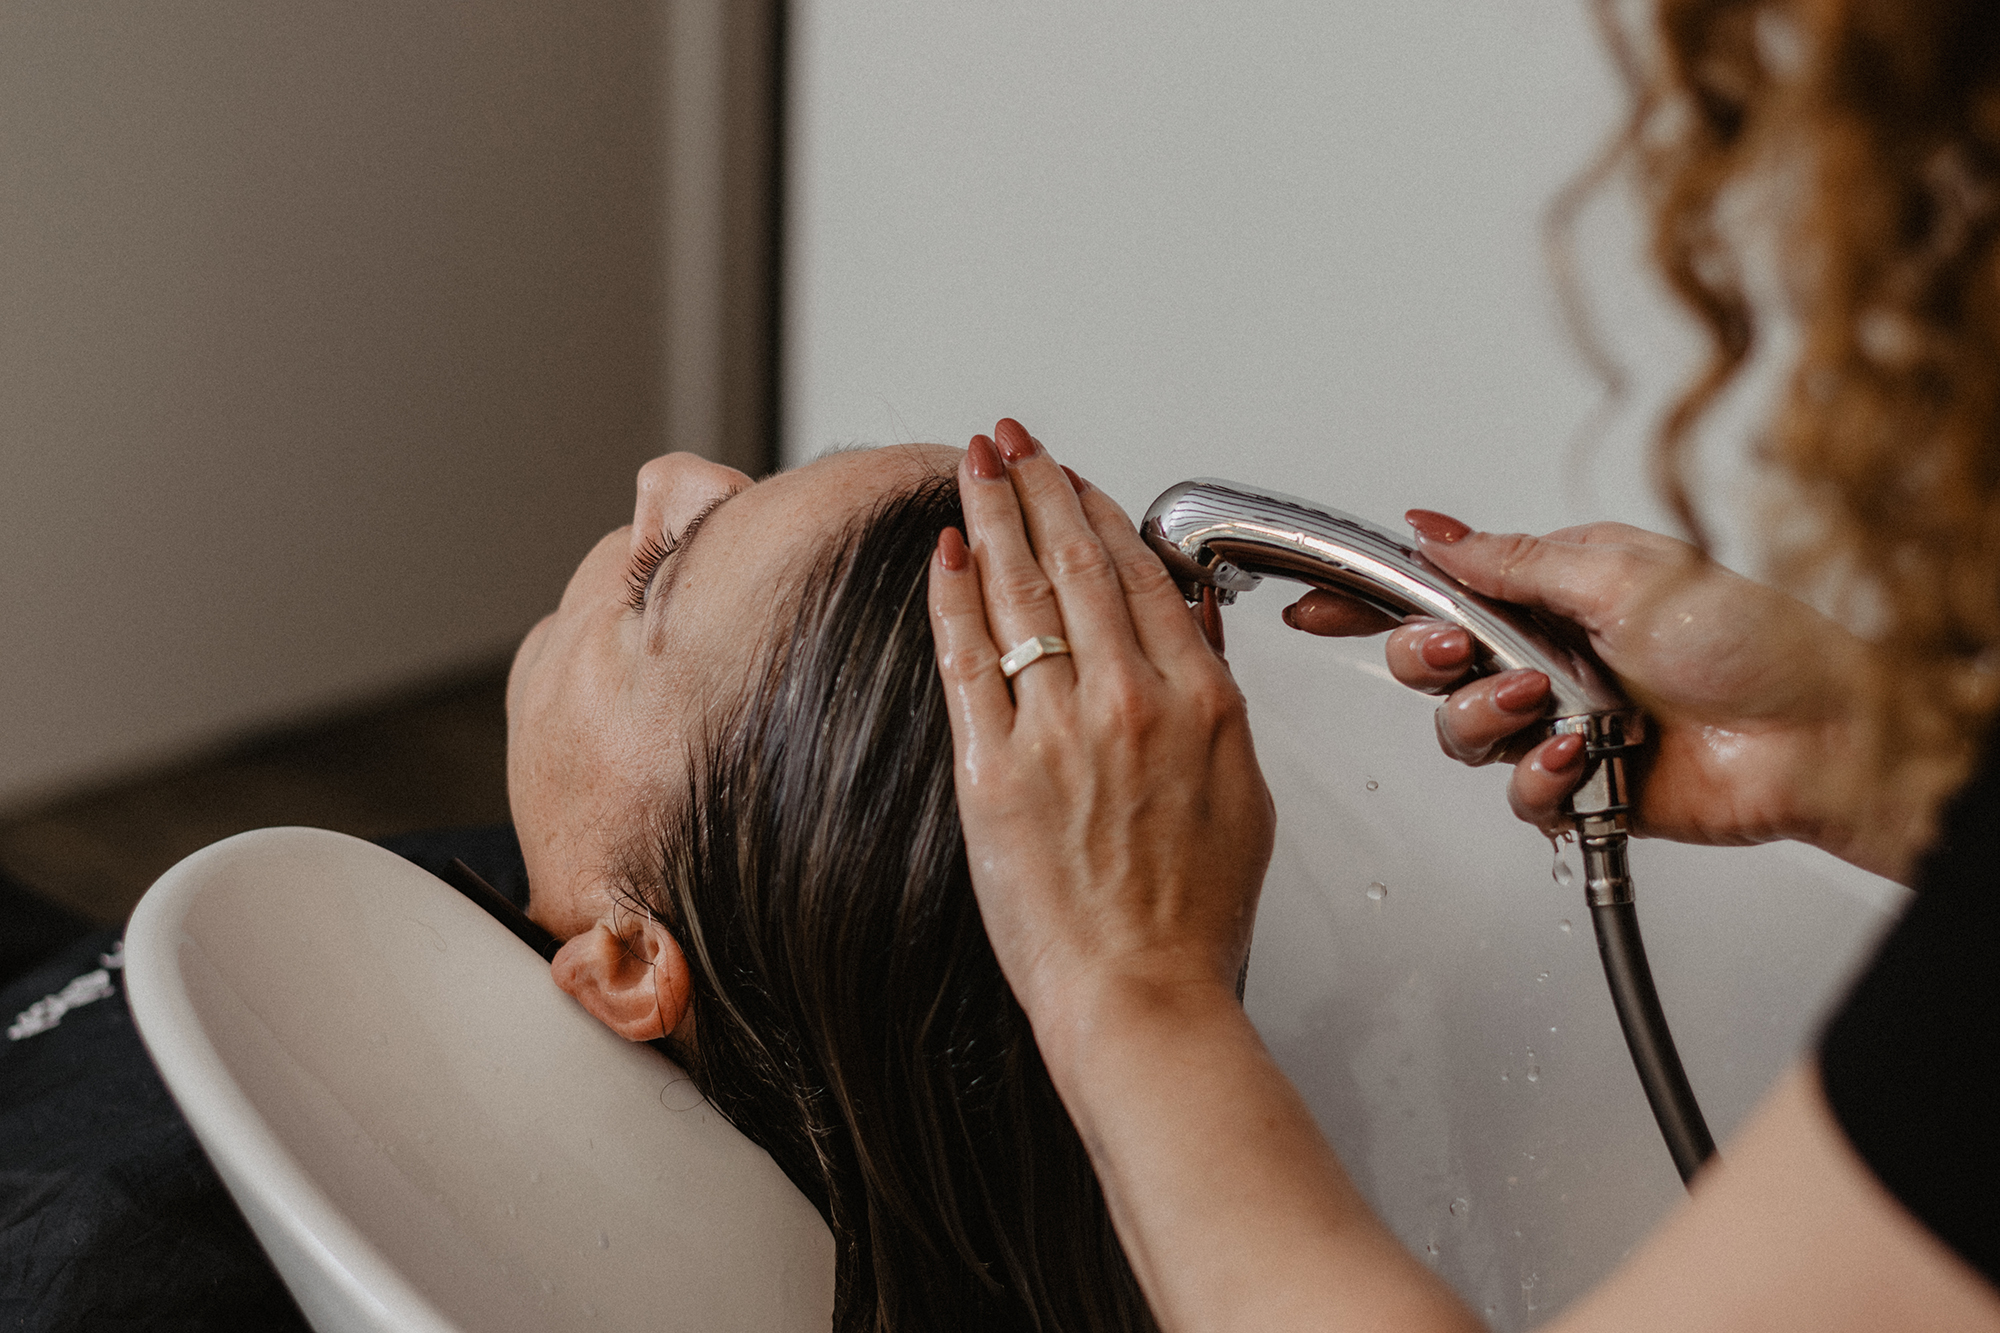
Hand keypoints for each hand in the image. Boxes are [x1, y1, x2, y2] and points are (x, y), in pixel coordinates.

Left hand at [927, 419, 1274, 1023]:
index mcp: (1200, 702)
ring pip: (1018, 592)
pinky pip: (966, 658)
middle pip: (1075, 562)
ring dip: (990, 515)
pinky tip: (943, 553)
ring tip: (973, 468)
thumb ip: (1213, 703)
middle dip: (1037, 484)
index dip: (1097, 511)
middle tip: (1010, 441)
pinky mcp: (993, 770)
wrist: (1143, 996)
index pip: (1142, 574)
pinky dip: (952, 596)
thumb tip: (1190, 634)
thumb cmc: (1192, 918)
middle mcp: (1129, 702)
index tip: (1073, 477)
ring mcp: (1057, 731)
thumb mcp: (1242, 796)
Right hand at [1284, 514, 1901, 876]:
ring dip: (1493, 721)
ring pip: (1461, 734)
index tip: (1313, 601)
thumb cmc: (1749, 640)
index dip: (1368, 598)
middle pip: (1426, 666)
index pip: (1435, 590)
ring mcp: (1556, 724)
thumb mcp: (1621, 570)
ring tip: (1551, 711)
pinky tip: (1578, 762)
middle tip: (1463, 653)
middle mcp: (1544, 657)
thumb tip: (1433, 531)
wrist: (1815, 737)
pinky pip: (1515, 796)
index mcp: (1550, 592)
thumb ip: (1510, 560)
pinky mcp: (1576, 787)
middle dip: (1429, 660)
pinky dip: (1540, 780)